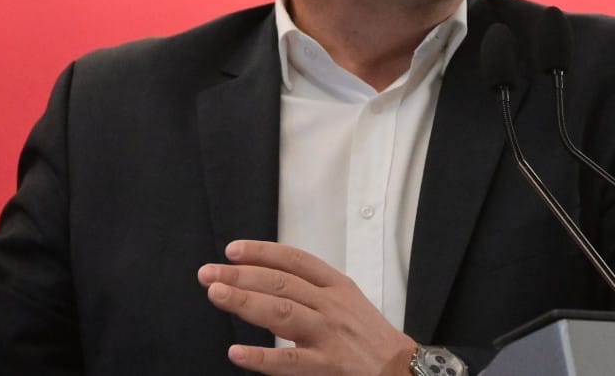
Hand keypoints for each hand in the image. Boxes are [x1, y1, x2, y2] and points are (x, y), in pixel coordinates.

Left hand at [198, 240, 415, 374]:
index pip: (294, 260)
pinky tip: (237, 354)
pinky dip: (262, 357)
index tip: (232, 250)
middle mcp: (331, 305)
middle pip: (280, 283)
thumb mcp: (346, 302)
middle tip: (208, 273)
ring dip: (245, 302)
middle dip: (240, 275)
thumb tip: (263, 279)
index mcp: (336, 285)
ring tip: (216, 295)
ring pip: (282, 313)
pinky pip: (291, 361)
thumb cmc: (370, 338)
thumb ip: (310, 291)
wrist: (406, 372)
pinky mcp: (329, 366)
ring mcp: (329, 335)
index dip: (261, 252)